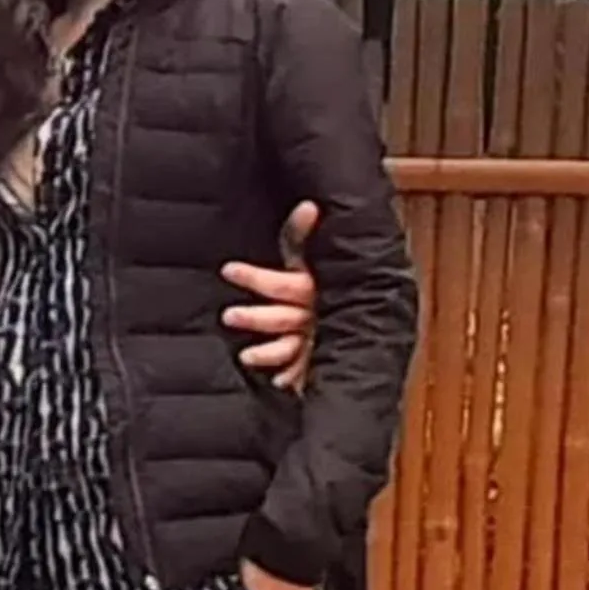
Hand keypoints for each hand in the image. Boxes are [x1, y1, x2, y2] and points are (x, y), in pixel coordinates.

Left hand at [221, 201, 319, 385]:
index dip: (255, 276)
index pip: (283, 283)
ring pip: (290, 346)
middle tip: (229, 316)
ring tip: (246, 355)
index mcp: (310, 287)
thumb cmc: (319, 280)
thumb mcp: (307, 255)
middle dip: (256, 318)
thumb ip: (300, 234)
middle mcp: (312, 314)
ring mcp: (312, 339)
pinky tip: (277, 383)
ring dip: (268, 352)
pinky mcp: (313, 359)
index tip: (228, 270)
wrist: (360, 309)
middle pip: (283, 317)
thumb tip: (308, 206)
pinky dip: (290, 378)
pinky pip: (301, 371)